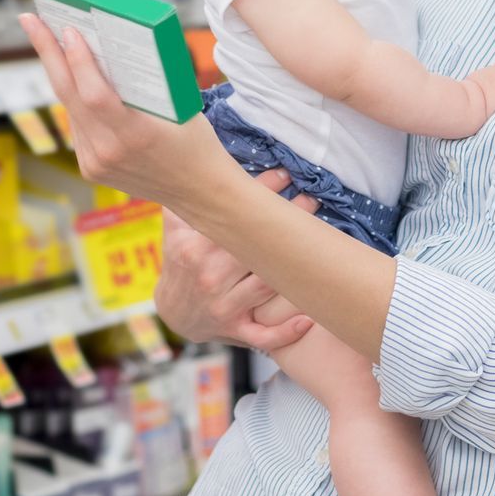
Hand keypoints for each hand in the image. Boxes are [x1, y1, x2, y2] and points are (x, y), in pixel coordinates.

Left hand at [19, 13, 227, 206]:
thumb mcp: (179, 107)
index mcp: (136, 135)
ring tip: (48, 41)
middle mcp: (109, 152)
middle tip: (32, 20)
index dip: (79, 61)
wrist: (199, 192)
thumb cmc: (196, 142)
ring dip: (60, 73)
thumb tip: (113, 46)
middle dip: (48, 53)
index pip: (95, 95)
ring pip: (70, 109)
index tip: (70, 30)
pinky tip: (71, 77)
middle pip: (70, 96)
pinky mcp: (90, 169)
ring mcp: (95, 163)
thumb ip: (146, 84)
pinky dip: (75, 99)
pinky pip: (77, 125)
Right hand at [154, 170, 318, 349]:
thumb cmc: (181, 263)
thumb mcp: (174, 230)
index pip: (232, 218)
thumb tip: (187, 160)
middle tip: (312, 202)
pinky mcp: (234, 330)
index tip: (284, 175)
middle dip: (286, 224)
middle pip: (257, 249)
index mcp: (195, 249)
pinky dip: (286, 332)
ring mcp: (223, 306)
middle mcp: (210, 278)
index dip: (260, 193)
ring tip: (322, 245)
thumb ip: (183, 198)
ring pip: (267, 288)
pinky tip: (310, 318)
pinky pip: (264, 335)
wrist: (172, 312)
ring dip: (296, 269)